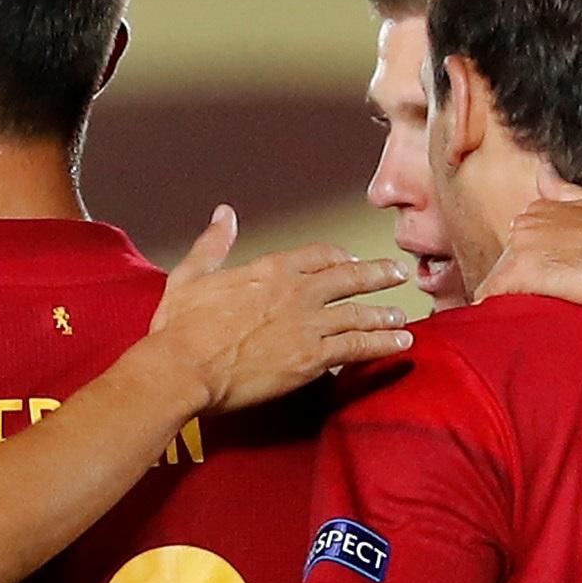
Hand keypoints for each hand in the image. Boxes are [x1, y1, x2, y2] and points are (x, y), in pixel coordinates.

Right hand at [136, 207, 418, 411]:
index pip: (318, 255)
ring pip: (359, 314)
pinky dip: (382, 343)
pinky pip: (358, 347)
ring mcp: (308, 325)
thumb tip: (223, 214)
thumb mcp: (191, 275)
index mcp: (270, 269)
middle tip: (397, 274)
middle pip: (350, 278)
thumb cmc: (180, 328)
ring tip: (401, 316)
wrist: (182, 368)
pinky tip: (400, 343)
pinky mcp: (312, 359)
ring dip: (384, 314)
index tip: (351, 261)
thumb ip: (213, 244)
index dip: (339, 258)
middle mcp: (296, 292)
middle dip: (378, 275)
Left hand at [469, 192, 581, 320]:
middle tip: (553, 305)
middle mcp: (530, 220)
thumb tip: (543, 172)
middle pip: (508, 263)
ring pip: (499, 281)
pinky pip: (490, 299)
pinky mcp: (520, 272)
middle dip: (523, 286)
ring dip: (514, 301)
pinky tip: (516, 327)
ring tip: (543, 317)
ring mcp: (522, 244)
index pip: (524, 245)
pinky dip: (498, 316)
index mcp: (548, 207)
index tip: (557, 287)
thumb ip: (570, 193)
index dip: (538, 271)